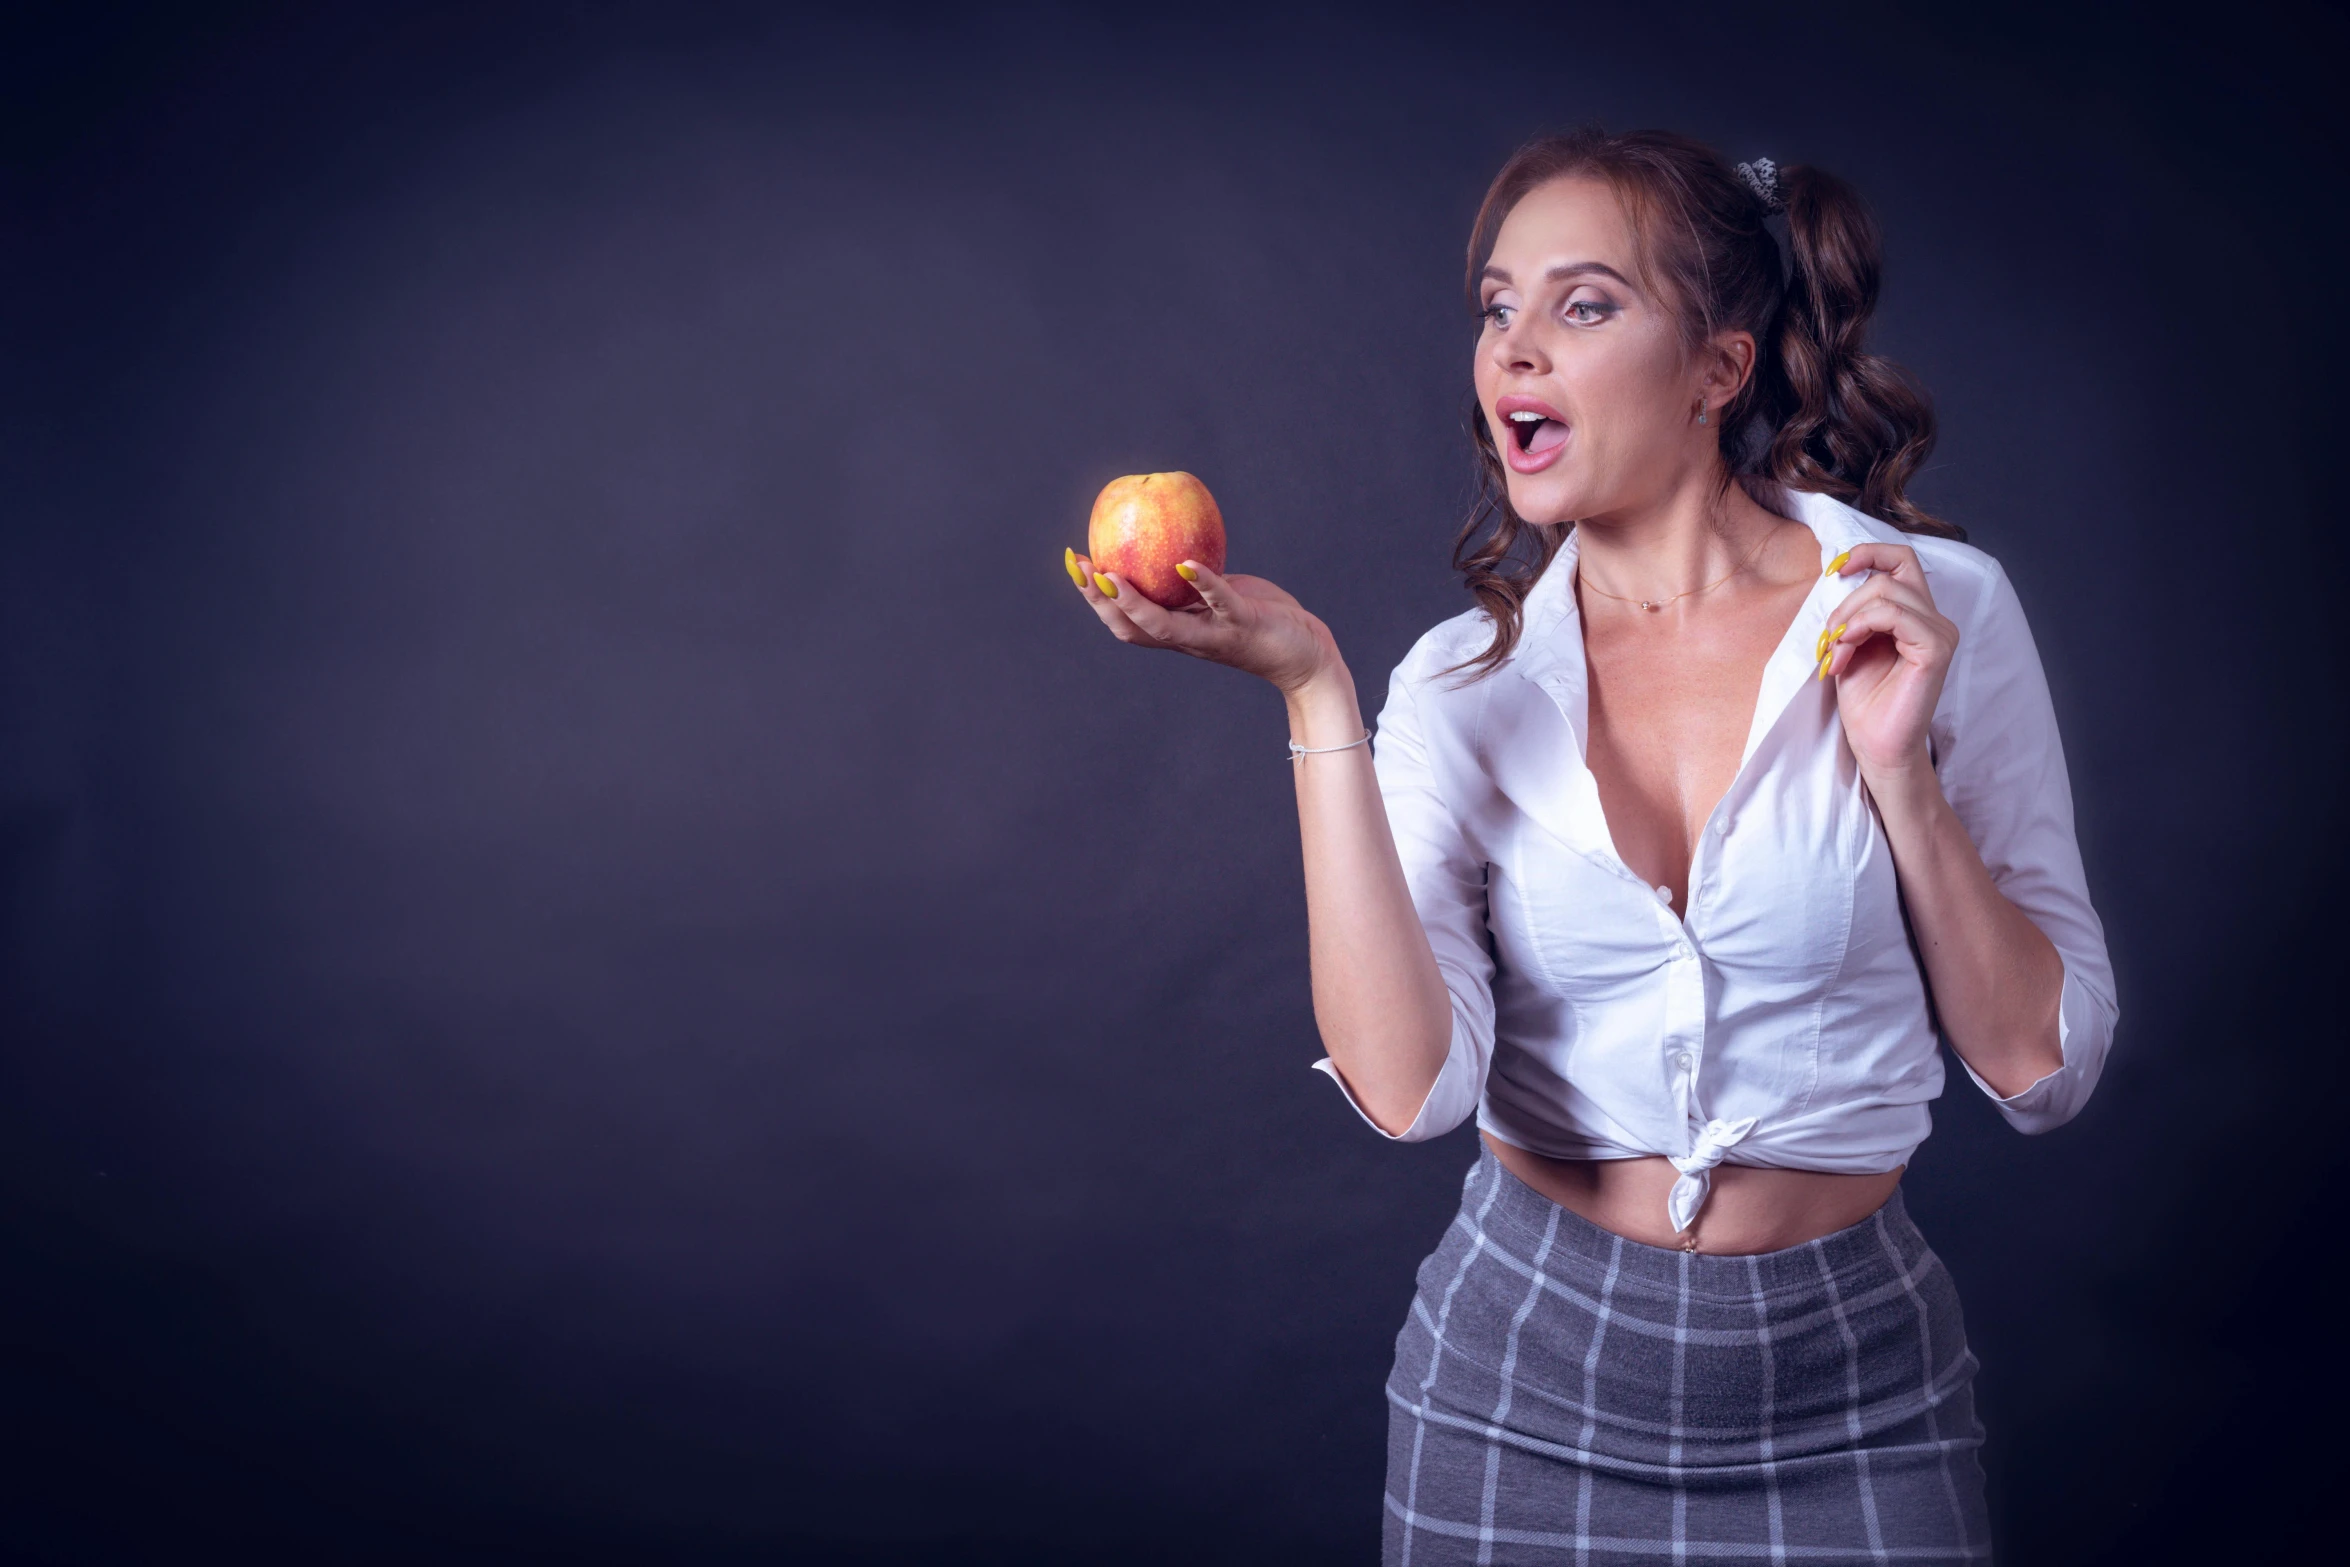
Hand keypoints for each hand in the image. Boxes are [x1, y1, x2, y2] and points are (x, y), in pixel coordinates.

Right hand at [1065, 548, 1340, 694]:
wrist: (1306, 656)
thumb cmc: (1260, 619)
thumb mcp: (1219, 597)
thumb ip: (1194, 583)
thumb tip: (1171, 541)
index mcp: (1177, 632)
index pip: (1123, 621)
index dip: (1093, 596)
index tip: (1073, 564)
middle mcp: (1187, 639)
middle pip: (1130, 627)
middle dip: (1099, 600)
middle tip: (1080, 566)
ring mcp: (1213, 635)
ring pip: (1163, 626)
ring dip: (1133, 603)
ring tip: (1112, 574)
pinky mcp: (1243, 625)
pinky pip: (1218, 604)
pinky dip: (1202, 584)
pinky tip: (1186, 563)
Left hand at [1819, 542, 1958, 783]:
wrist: (1876, 746)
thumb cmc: (1864, 700)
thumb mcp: (1851, 644)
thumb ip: (1854, 611)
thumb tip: (1839, 574)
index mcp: (1916, 614)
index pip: (1901, 560)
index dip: (1868, 553)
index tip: (1835, 569)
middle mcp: (1934, 619)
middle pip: (1888, 575)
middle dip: (1845, 603)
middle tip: (1828, 640)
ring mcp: (1940, 633)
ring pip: (1887, 592)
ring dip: (1848, 619)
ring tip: (1835, 653)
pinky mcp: (1936, 649)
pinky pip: (1894, 615)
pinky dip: (1860, 627)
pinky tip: (1846, 654)